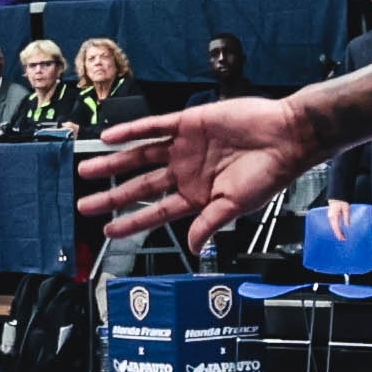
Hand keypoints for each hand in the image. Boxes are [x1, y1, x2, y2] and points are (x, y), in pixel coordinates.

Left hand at [81, 96, 318, 245]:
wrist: (287, 137)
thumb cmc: (269, 174)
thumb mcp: (236, 206)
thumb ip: (210, 224)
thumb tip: (194, 249)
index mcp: (196, 196)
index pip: (155, 212)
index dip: (131, 222)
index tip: (108, 232)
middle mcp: (185, 172)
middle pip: (140, 186)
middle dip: (112, 196)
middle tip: (85, 205)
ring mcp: (184, 147)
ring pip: (139, 156)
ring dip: (113, 163)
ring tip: (87, 172)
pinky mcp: (188, 122)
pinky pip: (154, 127)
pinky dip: (131, 131)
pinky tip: (110, 137)